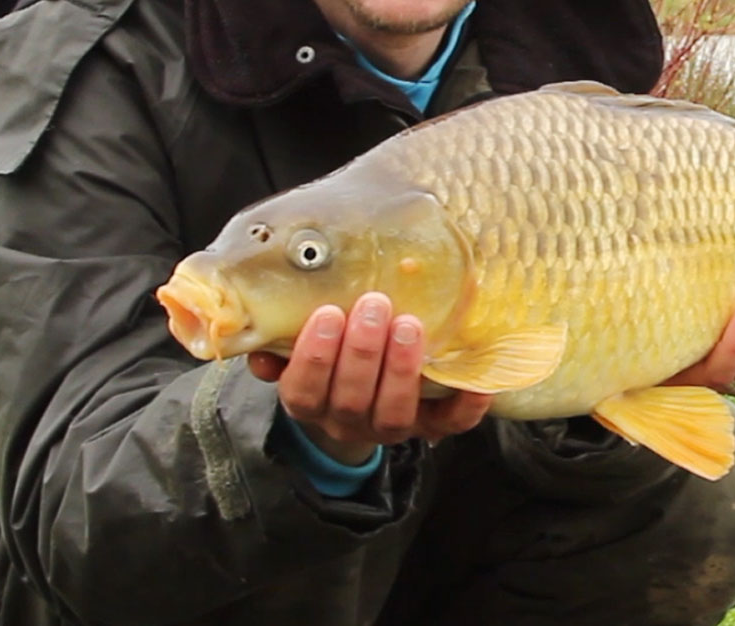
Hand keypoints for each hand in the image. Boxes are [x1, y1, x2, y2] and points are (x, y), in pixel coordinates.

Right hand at [247, 292, 491, 463]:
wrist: (361, 400)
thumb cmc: (330, 356)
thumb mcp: (299, 348)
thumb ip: (279, 345)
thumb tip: (258, 347)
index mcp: (311, 403)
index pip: (304, 392)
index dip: (314, 358)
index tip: (328, 314)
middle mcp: (347, 422)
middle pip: (351, 401)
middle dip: (363, 352)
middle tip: (376, 306)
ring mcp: (389, 429)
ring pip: (394, 416)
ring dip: (401, 370)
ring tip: (410, 325)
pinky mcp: (430, 428)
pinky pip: (449, 425)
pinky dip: (465, 405)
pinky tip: (476, 380)